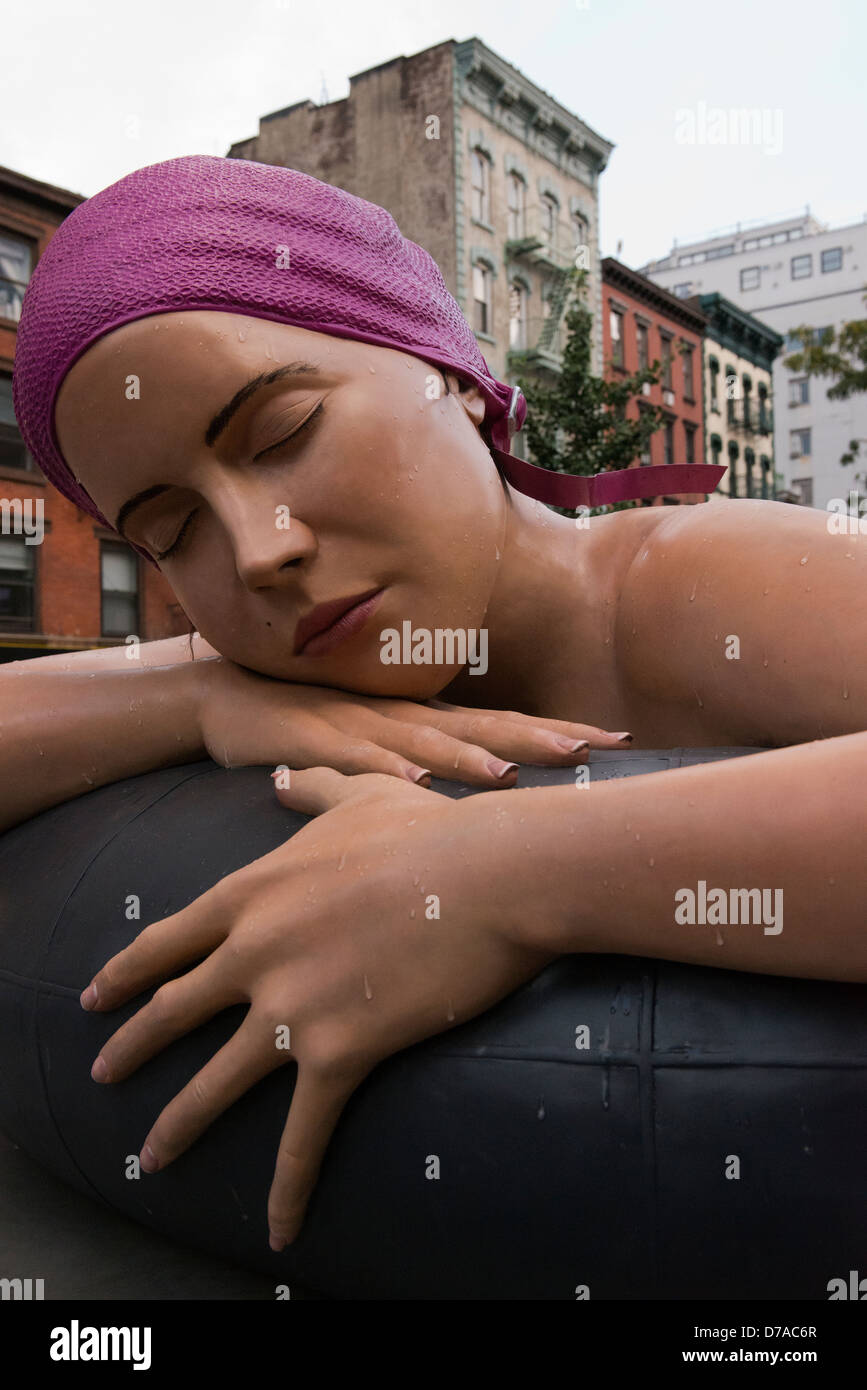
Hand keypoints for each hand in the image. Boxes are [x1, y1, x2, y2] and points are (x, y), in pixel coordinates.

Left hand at [80, 768, 552, 1247]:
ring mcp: (290, 1006)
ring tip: (152, 1157)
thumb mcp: (359, 796)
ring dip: (178, 1125)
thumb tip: (280, 781)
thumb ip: (310, 792)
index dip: (126, 972)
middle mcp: (254, 952)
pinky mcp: (339, 1052)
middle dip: (132, 1044)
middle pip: (173, 1009)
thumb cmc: (429, 829)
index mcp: (253, 894)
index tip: (93, 997)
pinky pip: (302, 1135)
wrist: (489, 873)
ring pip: (214, 1081)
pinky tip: (278, 1227)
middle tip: (101, 1071)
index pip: (170, 940)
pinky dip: (287, 1187)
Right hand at [194, 653, 631, 786]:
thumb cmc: (308, 727)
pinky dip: (384, 770)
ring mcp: (356, 726)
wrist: (222, 697)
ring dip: (467, 759)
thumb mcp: (374, 748)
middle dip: (538, 737)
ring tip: (513, 774)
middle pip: (478, 727)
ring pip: (422, 742)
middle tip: (597, 747)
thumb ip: (421, 767)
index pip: (499, 725)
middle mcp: (398, 718)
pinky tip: (413, 784)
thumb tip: (482, 798)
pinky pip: (352, 760)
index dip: (554, 731)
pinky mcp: (311, 740)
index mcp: (419, 722)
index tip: (617, 740)